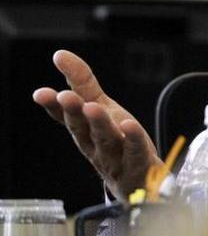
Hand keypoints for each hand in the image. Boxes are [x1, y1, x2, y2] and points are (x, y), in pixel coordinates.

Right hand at [31, 50, 160, 201]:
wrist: (138, 181)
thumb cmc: (116, 140)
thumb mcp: (100, 106)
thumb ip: (82, 83)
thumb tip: (60, 54)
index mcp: (83, 130)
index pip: (65, 117)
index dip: (53, 106)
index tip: (42, 93)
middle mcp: (94, 144)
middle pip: (82, 128)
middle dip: (73, 112)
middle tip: (66, 97)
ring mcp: (115, 156)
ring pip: (106, 139)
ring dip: (99, 124)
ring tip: (93, 108)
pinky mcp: (138, 164)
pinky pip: (135, 151)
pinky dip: (132, 139)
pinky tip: (129, 126)